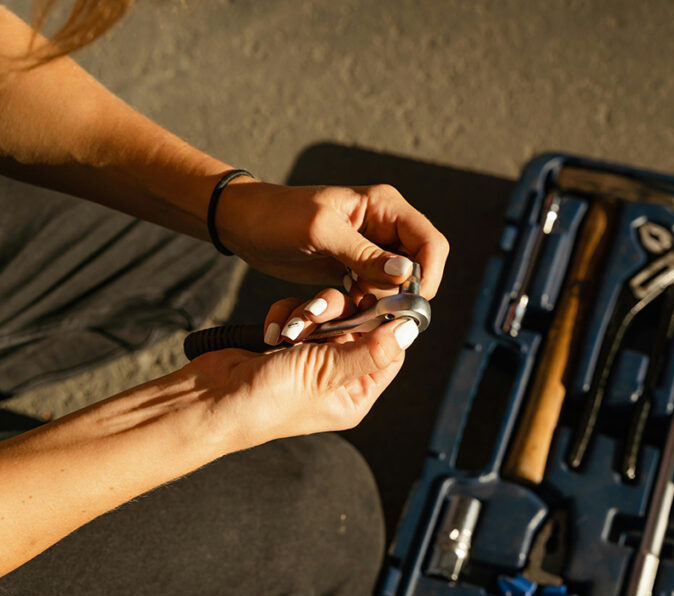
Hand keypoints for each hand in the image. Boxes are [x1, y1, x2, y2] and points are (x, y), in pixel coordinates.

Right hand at [184, 315, 418, 448]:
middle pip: (360, 325)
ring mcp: (311, 358)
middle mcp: (338, 377)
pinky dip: (286, 314)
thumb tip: (409, 330)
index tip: (381, 295)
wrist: (209, 399)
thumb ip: (369, 350)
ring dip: (308, 313)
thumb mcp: (325, 374)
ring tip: (290, 331)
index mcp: (355, 395)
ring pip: (329, 313)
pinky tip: (273, 331)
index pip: (390, 352)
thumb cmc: (266, 401)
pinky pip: (300, 312)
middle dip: (338, 313)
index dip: (387, 323)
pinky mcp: (287, 341)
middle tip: (318, 313)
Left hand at [215, 181, 448, 298]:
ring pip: (395, 286)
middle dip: (400, 295)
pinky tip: (339, 309)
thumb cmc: (277, 217)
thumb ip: (364, 254)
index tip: (407, 304)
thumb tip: (406, 274)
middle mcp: (385, 227)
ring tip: (348, 309)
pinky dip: (362, 306)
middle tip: (371, 311)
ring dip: (378, 304)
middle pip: (418, 268)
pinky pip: (373, 293)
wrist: (242, 224)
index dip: (427, 276)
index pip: (430, 244)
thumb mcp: (320, 232)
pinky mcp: (354, 268)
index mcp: (385, 206)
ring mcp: (371, 250)